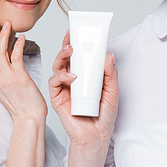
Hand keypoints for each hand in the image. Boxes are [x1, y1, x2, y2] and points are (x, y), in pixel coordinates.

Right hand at [0, 13, 46, 122]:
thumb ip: (4, 68)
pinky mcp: (19, 79)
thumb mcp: (6, 84)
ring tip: (7, 23)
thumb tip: (8, 51)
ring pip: (0, 52)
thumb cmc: (21, 102)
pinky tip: (21, 37)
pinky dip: (18, 46)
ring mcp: (7, 79)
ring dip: (3, 35)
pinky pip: (16, 59)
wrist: (29, 118)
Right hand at [49, 30, 118, 145]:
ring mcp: (64, 88)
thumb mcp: (112, 91)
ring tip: (71, 50)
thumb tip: (109, 54)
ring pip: (58, 66)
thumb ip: (110, 73)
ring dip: (62, 56)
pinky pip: (55, 83)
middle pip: (66, 57)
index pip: (80, 56)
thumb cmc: (104, 115)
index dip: (78, 43)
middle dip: (67, 43)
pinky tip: (72, 77)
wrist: (96, 136)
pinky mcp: (58, 98)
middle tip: (71, 34)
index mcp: (85, 75)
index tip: (80, 30)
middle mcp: (73, 79)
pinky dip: (62, 77)